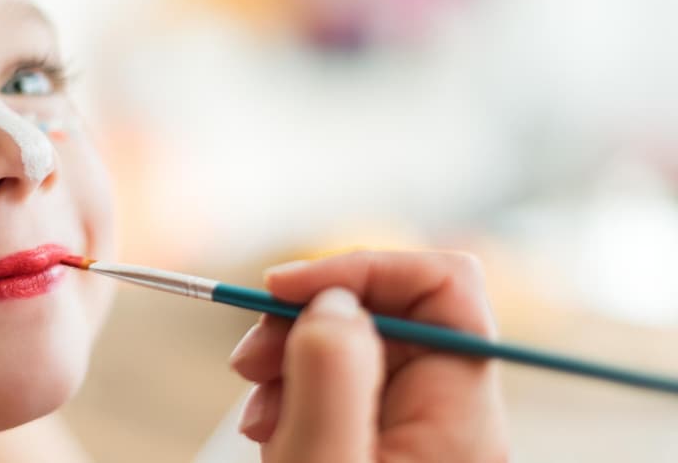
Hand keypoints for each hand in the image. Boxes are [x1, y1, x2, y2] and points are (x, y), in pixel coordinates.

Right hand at [229, 250, 507, 461]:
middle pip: (390, 313)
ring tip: (258, 415)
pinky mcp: (389, 444)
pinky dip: (298, 395)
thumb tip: (334, 299)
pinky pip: (345, 389)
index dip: (364, 266)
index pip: (446, 286)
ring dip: (294, 363)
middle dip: (310, 321)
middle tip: (250, 359)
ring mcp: (421, 432)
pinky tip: (273, 430)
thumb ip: (332, 378)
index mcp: (461, 419)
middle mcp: (452, 417)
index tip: (284, 286)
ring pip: (358, 347)